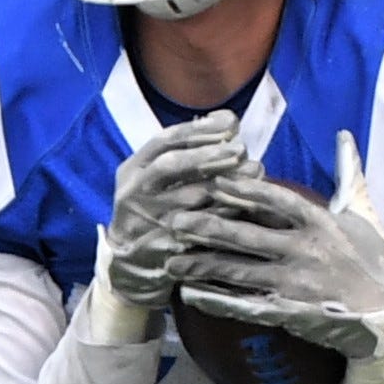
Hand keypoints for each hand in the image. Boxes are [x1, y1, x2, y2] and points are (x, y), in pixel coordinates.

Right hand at [101, 115, 257, 312]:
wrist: (128, 261)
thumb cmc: (152, 206)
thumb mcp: (154, 176)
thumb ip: (185, 150)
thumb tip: (228, 121)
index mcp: (133, 169)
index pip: (164, 140)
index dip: (198, 130)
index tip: (230, 124)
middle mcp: (135, 192)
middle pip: (171, 165)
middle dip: (209, 153)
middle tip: (241, 148)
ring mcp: (149, 220)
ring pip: (191, 198)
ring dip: (226, 183)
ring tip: (255, 171)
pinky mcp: (165, 246)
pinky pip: (202, 228)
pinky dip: (228, 214)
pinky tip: (250, 203)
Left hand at [179, 132, 383, 372]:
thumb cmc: (374, 260)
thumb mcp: (365, 214)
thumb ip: (349, 174)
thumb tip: (344, 135)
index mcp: (322, 224)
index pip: (277, 201)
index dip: (245, 190)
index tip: (215, 180)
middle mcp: (305, 252)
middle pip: (248, 236)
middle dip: (209, 228)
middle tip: (175, 220)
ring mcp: (294, 284)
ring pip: (239, 272)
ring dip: (203, 266)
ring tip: (170, 259)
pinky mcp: (287, 312)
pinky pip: (245, 306)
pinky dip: (216, 301)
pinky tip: (190, 295)